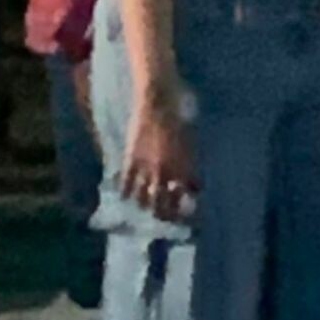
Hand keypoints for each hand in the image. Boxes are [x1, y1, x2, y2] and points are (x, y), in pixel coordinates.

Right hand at [121, 98, 198, 222]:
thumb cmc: (180, 119)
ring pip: (143, 198)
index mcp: (183, 168)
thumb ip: (190, 167)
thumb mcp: (191, 145)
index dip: (183, 210)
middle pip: (163, 204)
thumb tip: (195, 189)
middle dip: (163, 215)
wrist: (158, 101)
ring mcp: (147, 167)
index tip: (183, 216)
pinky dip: (125, 191)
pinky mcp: (131, 159)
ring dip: (144, 205)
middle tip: (163, 218)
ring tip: (143, 208)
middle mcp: (166, 172)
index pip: (184, 198)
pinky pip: (126, 182)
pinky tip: (124, 196)